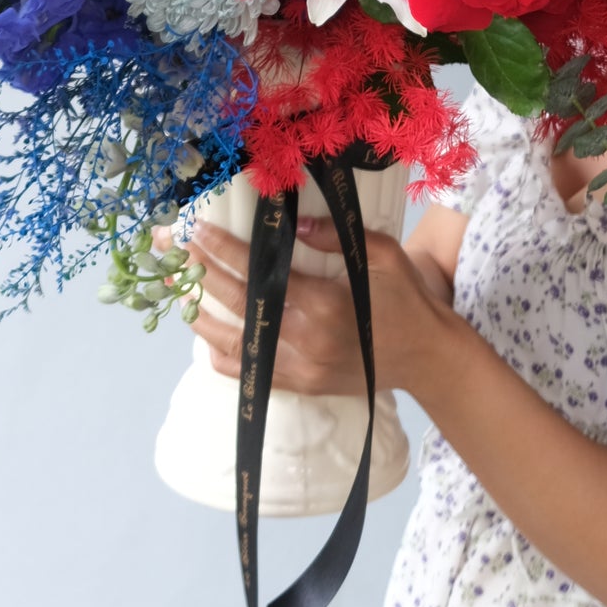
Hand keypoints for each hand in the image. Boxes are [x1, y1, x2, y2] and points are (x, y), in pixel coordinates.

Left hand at [173, 215, 453, 398]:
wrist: (427, 357)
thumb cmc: (407, 299)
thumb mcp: (382, 255)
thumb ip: (335, 237)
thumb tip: (294, 220)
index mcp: (324, 305)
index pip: (260, 275)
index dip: (225, 252)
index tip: (199, 232)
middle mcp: (305, 341)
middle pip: (241, 307)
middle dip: (204, 277)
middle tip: (178, 253)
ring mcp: (301, 369)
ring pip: (237, 346)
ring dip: (204, 319)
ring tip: (180, 293)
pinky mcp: (302, 386)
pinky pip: (253, 375)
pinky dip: (226, 357)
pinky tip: (208, 338)